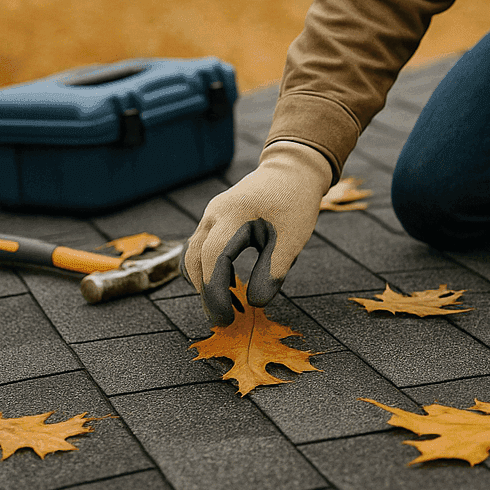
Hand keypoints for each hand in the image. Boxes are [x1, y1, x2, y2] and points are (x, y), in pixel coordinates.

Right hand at [184, 141, 331, 325]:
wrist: (294, 170)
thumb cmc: (296, 201)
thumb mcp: (292, 238)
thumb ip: (273, 271)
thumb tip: (255, 304)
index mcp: (232, 215)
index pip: (212, 260)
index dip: (215, 293)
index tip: (226, 319)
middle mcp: (214, 214)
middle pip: (194, 260)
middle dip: (205, 293)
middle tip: (225, 319)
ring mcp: (211, 216)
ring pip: (193, 256)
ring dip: (204, 282)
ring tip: (227, 306)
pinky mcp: (215, 221)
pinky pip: (202, 250)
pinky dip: (209, 271)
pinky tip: (228, 286)